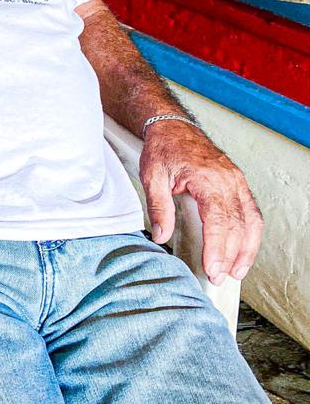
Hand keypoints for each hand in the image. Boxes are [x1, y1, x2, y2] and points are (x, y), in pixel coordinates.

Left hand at [140, 117, 262, 282]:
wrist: (173, 127)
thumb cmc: (163, 148)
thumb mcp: (151, 176)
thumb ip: (158, 207)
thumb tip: (161, 235)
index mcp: (208, 179)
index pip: (219, 221)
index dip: (217, 248)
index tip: (213, 269)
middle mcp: (228, 180)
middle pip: (237, 225)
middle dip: (230, 255)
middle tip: (219, 277)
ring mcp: (237, 181)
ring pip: (251, 221)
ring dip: (246, 249)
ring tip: (236, 271)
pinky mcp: (238, 184)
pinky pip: (251, 212)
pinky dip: (251, 234)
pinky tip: (244, 249)